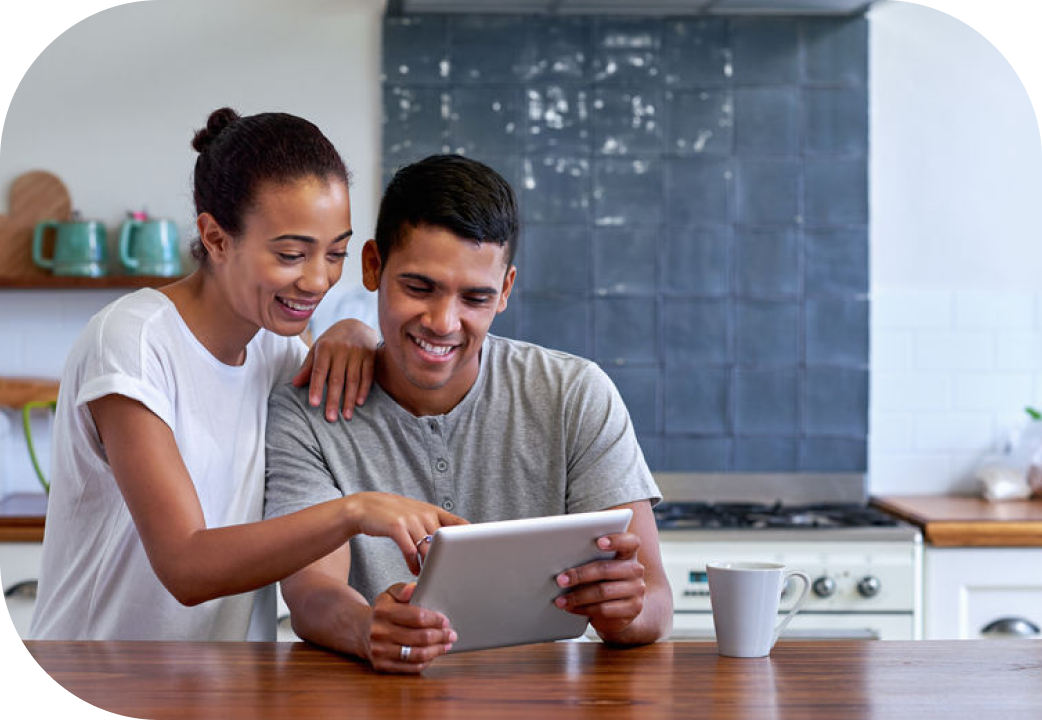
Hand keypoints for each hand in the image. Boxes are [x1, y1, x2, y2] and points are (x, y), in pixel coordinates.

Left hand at [293, 319, 378, 420]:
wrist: (356, 324)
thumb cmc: (332, 341)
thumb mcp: (318, 349)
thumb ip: (308, 366)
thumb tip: (295, 384)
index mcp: (325, 347)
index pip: (319, 371)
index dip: (316, 387)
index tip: (313, 404)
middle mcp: (342, 349)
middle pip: (336, 379)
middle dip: (333, 400)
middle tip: (330, 418)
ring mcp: (358, 352)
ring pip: (353, 380)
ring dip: (349, 399)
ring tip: (346, 416)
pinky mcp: (371, 355)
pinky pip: (367, 375)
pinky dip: (363, 390)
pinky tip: (359, 403)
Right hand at [345, 492, 466, 574]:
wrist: (364, 507)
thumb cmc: (394, 514)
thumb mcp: (417, 514)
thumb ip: (433, 526)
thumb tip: (452, 545)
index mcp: (433, 511)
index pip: (460, 524)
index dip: (469, 540)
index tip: (475, 555)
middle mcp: (425, 514)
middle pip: (445, 542)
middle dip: (448, 561)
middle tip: (450, 576)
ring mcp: (411, 520)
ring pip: (428, 549)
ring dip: (430, 566)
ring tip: (430, 577)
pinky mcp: (396, 527)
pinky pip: (410, 551)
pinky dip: (413, 564)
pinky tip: (414, 571)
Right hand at [367, 583, 455, 673]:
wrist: (362, 631)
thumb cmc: (383, 612)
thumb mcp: (390, 595)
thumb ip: (403, 590)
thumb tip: (413, 587)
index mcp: (383, 612)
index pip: (417, 617)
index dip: (435, 620)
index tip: (445, 621)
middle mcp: (379, 632)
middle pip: (420, 637)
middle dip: (440, 636)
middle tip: (451, 634)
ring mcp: (379, 651)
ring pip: (417, 654)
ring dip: (436, 650)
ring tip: (446, 645)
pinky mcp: (382, 666)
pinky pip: (411, 667)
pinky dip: (426, 661)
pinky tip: (433, 654)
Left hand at [552, 532, 645, 636]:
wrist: (622, 611)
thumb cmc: (604, 582)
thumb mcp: (600, 568)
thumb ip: (590, 559)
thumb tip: (561, 559)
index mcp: (628, 553)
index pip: (630, 542)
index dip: (616, 540)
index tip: (598, 542)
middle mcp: (635, 570)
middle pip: (606, 569)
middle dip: (580, 575)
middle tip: (561, 580)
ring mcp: (637, 590)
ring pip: (602, 591)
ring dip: (577, 596)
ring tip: (561, 599)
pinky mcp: (633, 609)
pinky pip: (604, 609)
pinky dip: (583, 609)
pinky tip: (572, 608)